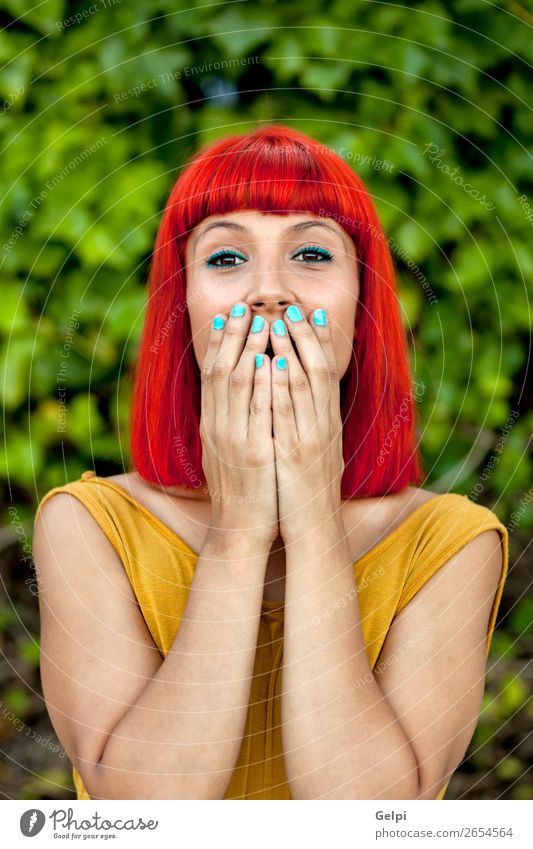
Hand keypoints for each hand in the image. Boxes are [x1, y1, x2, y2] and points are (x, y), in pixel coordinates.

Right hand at [199, 303, 278, 546]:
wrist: (239, 530)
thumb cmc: (239, 491)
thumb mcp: (226, 451)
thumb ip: (228, 422)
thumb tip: (233, 394)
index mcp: (212, 426)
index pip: (210, 375)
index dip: (218, 344)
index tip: (226, 316)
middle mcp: (218, 428)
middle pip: (220, 371)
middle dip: (232, 336)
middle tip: (241, 306)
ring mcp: (234, 440)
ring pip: (236, 385)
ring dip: (246, 350)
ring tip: (258, 321)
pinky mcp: (254, 454)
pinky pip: (256, 412)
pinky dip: (260, 384)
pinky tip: (268, 361)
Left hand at [269, 306, 344, 542]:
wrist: (315, 529)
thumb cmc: (311, 492)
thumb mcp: (318, 452)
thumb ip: (313, 424)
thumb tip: (306, 400)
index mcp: (328, 425)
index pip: (328, 375)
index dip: (320, 344)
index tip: (312, 315)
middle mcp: (323, 426)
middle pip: (319, 371)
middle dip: (306, 337)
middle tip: (294, 308)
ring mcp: (310, 438)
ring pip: (305, 385)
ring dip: (293, 351)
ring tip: (280, 323)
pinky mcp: (293, 453)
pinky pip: (287, 412)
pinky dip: (282, 385)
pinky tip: (273, 364)